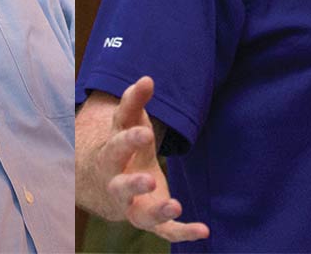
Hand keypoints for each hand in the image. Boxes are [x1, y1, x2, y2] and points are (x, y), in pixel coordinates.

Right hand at [86, 77, 209, 241]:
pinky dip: (184, 232)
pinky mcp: (150, 219)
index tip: (147, 132)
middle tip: (148, 180)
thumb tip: (147, 78)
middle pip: (121, 188)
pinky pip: (165, 231)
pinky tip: (204, 230)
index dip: (131, 140)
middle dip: (134, 185)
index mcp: (111, 158)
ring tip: (176, 206)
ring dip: (158, 212)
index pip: (117, 148)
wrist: (106, 182)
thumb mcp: (126, 123)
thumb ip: (134, 102)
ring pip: (142, 216)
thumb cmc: (122, 146)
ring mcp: (133, 206)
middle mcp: (117, 186)